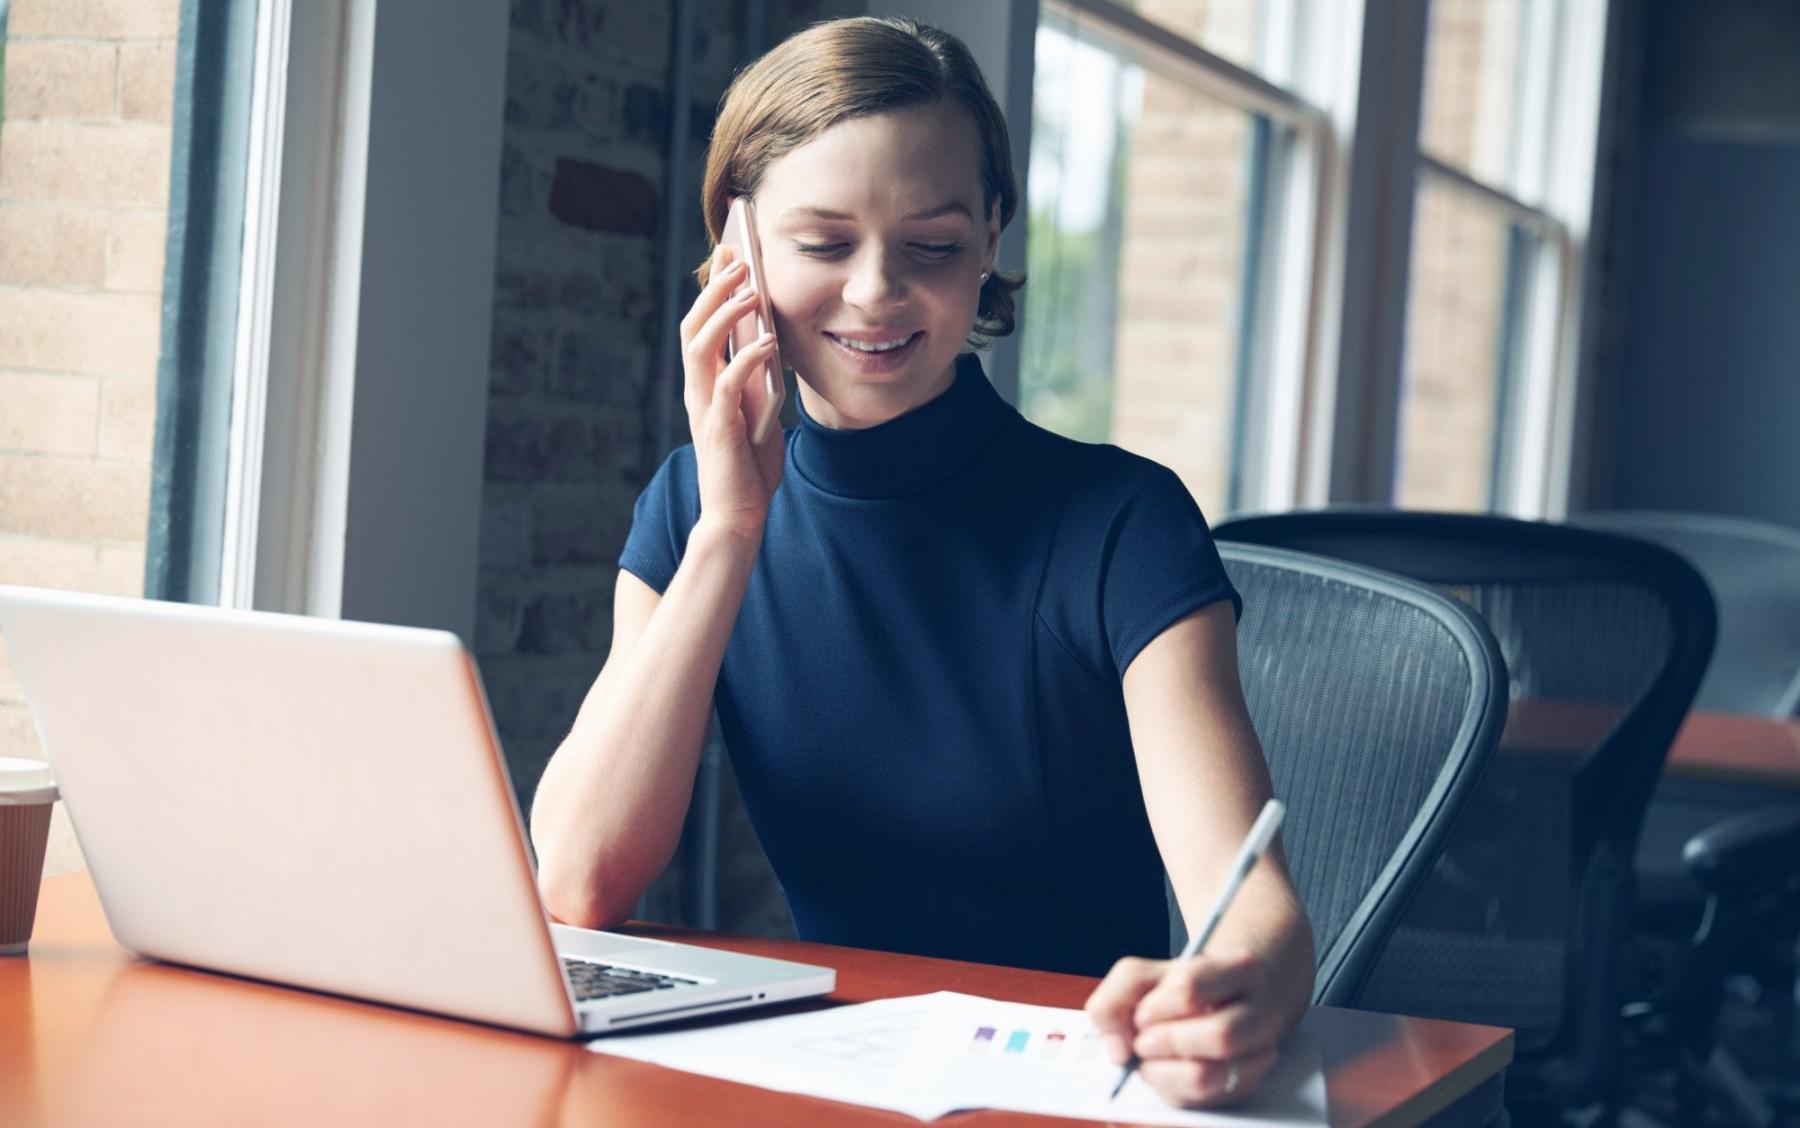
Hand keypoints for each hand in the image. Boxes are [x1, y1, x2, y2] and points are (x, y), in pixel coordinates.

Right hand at [679, 244, 784, 538]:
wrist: (739, 514)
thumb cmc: (749, 466)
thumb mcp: (760, 410)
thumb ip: (759, 378)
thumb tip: (773, 339)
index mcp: (705, 384)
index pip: (701, 324)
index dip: (713, 287)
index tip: (731, 253)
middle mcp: (697, 391)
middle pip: (693, 324)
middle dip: (715, 288)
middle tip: (739, 257)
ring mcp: (704, 408)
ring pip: (700, 345)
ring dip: (726, 314)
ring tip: (752, 290)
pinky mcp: (718, 428)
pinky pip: (727, 384)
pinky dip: (746, 358)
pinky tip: (768, 342)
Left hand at [1084, 951, 1291, 1108]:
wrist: (1211, 1004)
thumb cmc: (1172, 990)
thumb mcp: (1139, 977)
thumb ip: (1113, 1003)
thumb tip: (1119, 1053)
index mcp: (1243, 969)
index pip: (1191, 988)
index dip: (1156, 1006)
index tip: (1142, 1013)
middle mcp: (1263, 1013)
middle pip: (1219, 1036)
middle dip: (1167, 1042)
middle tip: (1143, 1042)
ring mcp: (1259, 1054)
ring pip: (1209, 1076)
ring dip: (1163, 1070)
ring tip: (1150, 1057)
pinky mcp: (1245, 1087)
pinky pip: (1202, 1100)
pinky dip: (1170, 1087)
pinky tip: (1165, 1069)